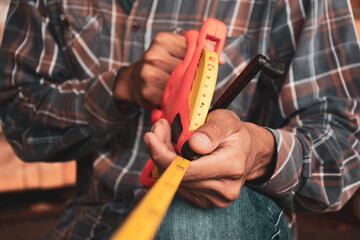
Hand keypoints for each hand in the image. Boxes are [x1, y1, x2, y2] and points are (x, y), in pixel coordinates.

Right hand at [113, 32, 225, 111]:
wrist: (131, 82)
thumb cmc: (158, 65)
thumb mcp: (174, 49)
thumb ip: (196, 50)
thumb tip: (220, 59)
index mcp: (162, 41)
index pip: (193, 48)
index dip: (205, 57)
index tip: (214, 62)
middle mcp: (154, 56)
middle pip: (189, 68)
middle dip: (197, 75)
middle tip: (200, 80)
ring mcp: (150, 75)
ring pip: (182, 84)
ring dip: (188, 88)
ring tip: (184, 87)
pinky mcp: (148, 93)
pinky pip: (173, 97)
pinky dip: (177, 98)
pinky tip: (174, 95)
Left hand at [143, 110, 274, 207]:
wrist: (248, 152)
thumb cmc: (236, 134)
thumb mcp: (226, 121)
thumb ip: (211, 131)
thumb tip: (194, 144)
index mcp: (232, 166)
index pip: (188, 169)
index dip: (163, 154)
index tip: (151, 136)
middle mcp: (224, 188)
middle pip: (177, 176)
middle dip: (159, 151)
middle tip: (157, 130)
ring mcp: (214, 199)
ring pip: (174, 181)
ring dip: (163, 159)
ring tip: (166, 138)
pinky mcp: (204, 201)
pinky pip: (178, 185)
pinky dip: (170, 169)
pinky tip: (174, 153)